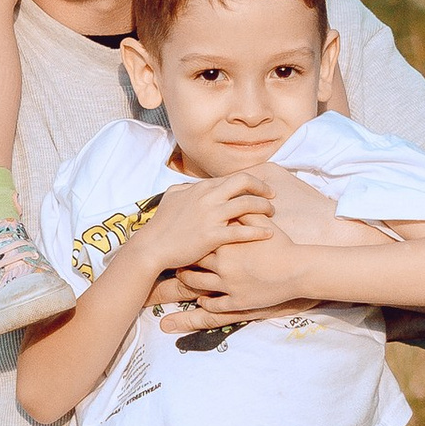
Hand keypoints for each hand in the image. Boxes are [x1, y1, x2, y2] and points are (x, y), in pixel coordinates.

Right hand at [136, 173, 274, 279]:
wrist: (152, 247)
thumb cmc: (161, 225)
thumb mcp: (172, 197)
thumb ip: (186, 189)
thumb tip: (193, 185)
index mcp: (201, 188)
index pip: (232, 178)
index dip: (250, 182)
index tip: (259, 189)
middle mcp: (208, 197)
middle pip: (243, 182)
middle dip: (262, 187)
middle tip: (272, 195)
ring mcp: (211, 216)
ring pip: (247, 204)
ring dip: (264, 208)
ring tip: (272, 214)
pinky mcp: (213, 236)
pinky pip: (242, 231)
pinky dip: (258, 231)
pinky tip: (268, 234)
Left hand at [165, 221, 325, 321]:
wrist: (298, 270)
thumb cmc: (281, 245)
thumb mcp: (262, 224)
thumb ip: (243, 212)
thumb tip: (230, 201)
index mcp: (227, 243)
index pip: (198, 241)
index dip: (189, 241)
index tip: (185, 240)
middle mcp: (223, 265)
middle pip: (192, 263)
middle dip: (184, 262)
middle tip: (179, 260)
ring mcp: (228, 285)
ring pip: (196, 285)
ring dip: (188, 282)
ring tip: (185, 279)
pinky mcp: (236, 302)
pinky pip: (213, 305)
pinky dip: (205, 302)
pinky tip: (202, 299)